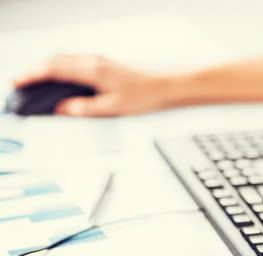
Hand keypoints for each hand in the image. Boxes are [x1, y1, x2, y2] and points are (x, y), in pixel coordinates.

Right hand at [12, 54, 168, 116]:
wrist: (162, 85)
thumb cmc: (142, 96)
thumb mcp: (112, 108)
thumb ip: (84, 109)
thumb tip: (62, 109)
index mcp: (93, 71)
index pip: (54, 70)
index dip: (33, 75)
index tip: (19, 82)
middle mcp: (92, 61)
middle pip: (54, 61)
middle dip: (33, 71)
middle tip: (19, 84)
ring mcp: (96, 60)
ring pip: (62, 59)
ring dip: (44, 67)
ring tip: (32, 81)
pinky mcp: (101, 63)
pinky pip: (72, 61)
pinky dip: (57, 67)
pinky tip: (55, 77)